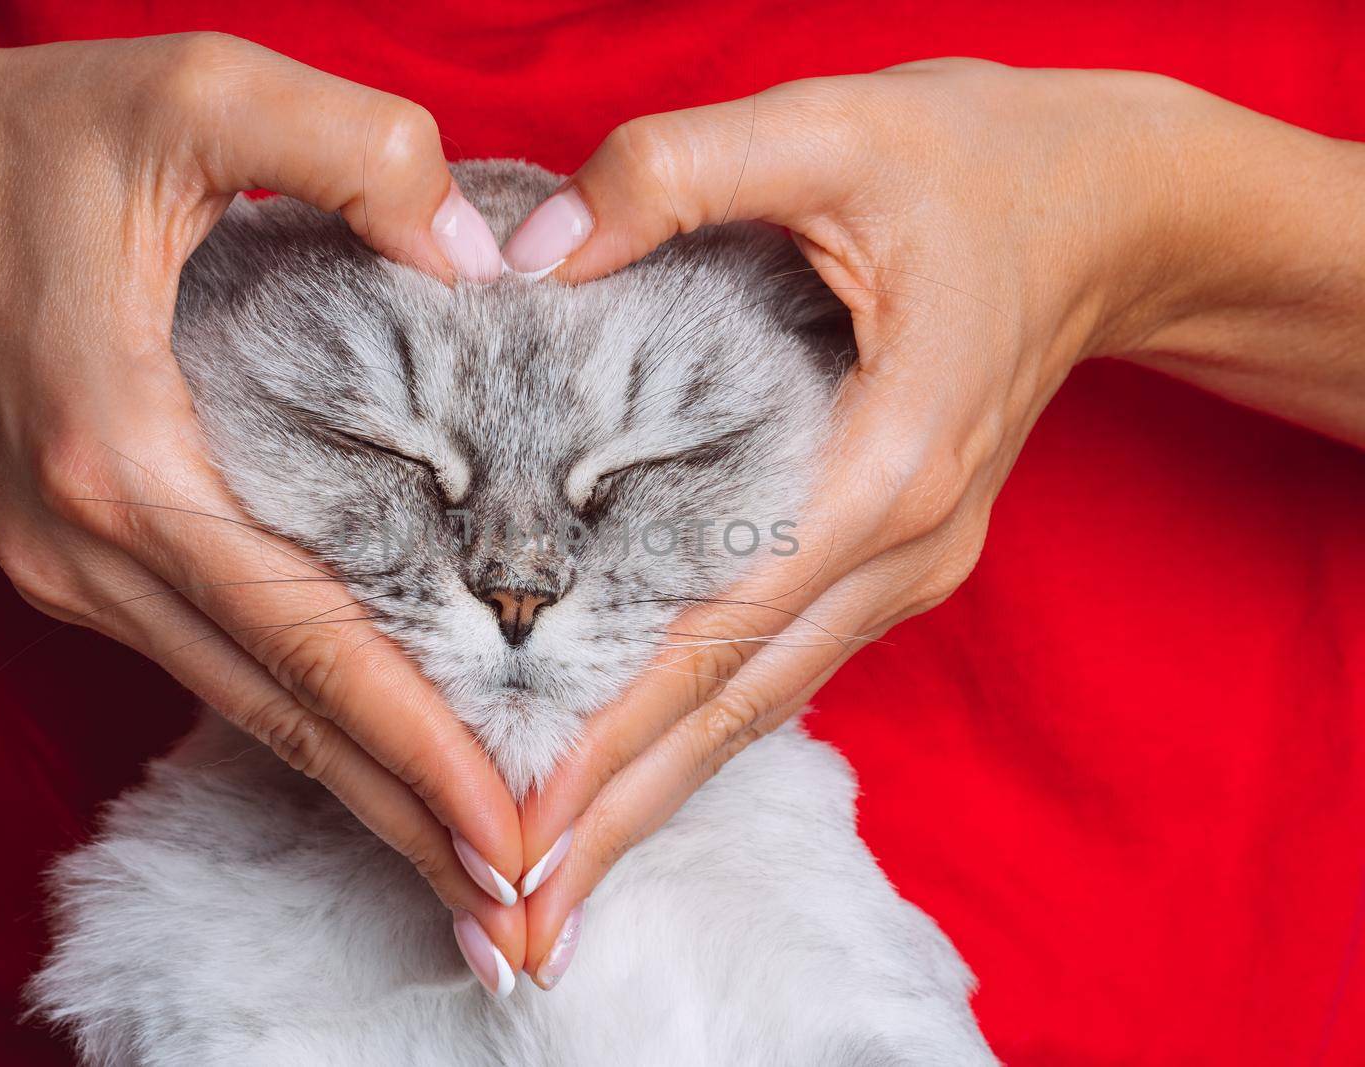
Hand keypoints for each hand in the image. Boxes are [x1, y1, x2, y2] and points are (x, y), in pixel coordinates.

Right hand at [0, 32, 529, 964]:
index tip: (517, 832)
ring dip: (365, 792)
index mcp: (124, 463)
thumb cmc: (23, 138)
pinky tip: (385, 762)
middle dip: (407, 822)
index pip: (303, 643)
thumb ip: (353, 150)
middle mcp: (98, 552)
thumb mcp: (194, 92)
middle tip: (522, 916)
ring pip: (252, 709)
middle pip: (282, 718)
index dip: (416, 747)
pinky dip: (313, 724)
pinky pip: (225, 661)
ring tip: (477, 869)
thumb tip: (483, 269)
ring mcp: (84, 572)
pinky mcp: (93, 559)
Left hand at [501, 60, 1364, 981]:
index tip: (523, 820)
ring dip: (655, 792)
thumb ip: (673, 176)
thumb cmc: (983, 164)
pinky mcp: (887, 555)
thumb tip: (528, 260)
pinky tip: (630, 767)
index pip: (721, 629)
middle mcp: (900, 546)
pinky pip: (777, 662)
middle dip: (623, 816)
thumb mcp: (831, 130)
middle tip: (515, 919)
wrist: (1109, 207)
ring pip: (758, 705)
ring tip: (550, 878)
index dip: (617, 733)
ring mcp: (903, 565)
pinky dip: (698, 725)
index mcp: (886, 464)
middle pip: (738, 709)